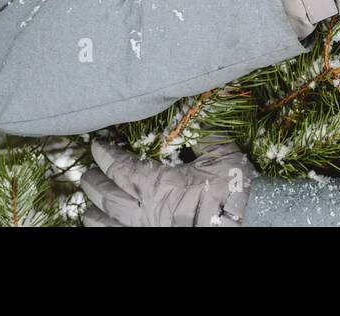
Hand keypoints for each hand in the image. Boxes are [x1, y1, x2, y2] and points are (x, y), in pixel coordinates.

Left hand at [80, 135, 256, 226]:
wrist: (252, 224)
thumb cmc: (235, 191)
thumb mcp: (222, 154)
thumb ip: (205, 128)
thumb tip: (200, 99)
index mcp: (158, 185)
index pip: (120, 167)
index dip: (105, 155)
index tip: (97, 146)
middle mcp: (146, 212)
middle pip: (107, 198)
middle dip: (94, 185)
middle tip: (87, 175)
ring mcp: (148, 231)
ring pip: (108, 226)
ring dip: (95, 216)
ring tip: (88, 210)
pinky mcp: (156, 241)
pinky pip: (122, 238)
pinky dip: (110, 232)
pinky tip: (108, 229)